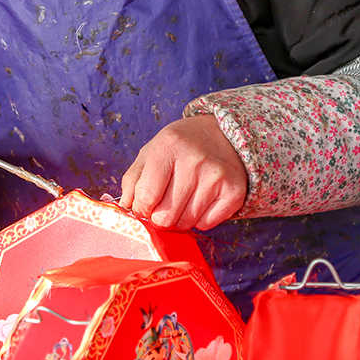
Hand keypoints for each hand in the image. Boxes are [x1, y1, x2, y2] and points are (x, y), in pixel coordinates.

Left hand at [119, 115, 246, 230]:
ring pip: (186, 223)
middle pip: (166, 216)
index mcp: (167, 147)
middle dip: (160, 216)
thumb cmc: (180, 147)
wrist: (222, 134)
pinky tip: (203, 199)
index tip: (145, 206)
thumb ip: (132, 181)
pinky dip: (201, 219)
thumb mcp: (150, 153)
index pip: (146, 197)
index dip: (141, 209)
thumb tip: (125, 210)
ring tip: (185, 198)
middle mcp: (194, 161)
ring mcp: (216, 176)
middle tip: (166, 203)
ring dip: (180, 218)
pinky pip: (206, 225)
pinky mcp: (234, 191)